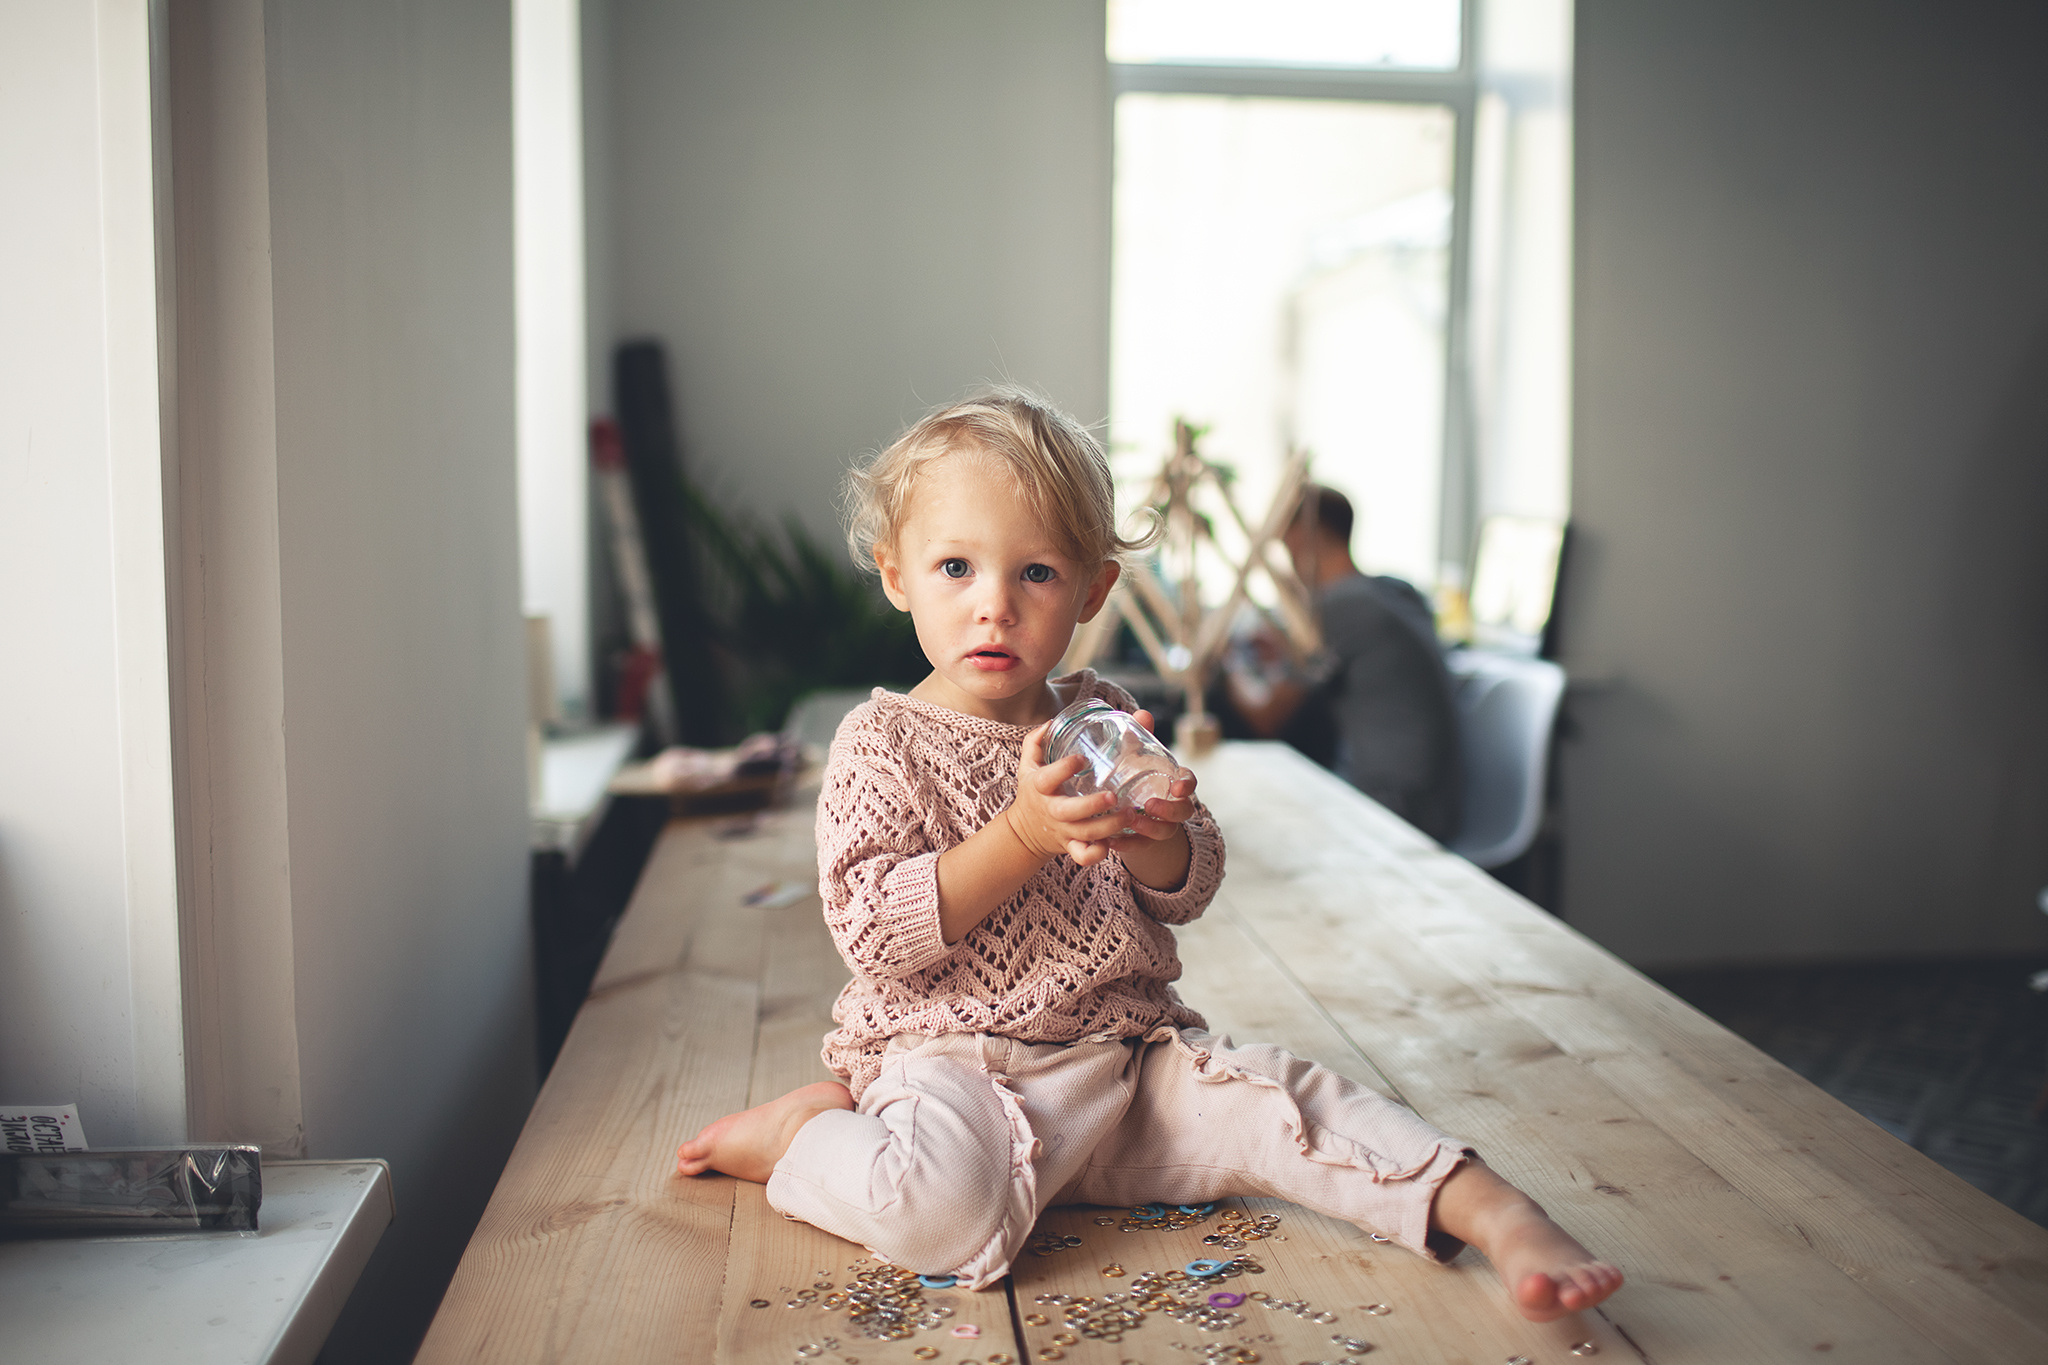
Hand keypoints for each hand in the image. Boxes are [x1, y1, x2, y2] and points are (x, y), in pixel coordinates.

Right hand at [1004, 722, 1147, 867]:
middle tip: (1115, 795)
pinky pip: (1084, 856)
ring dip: (1109, 826)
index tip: (1081, 759)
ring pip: (1086, 834)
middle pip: (1070, 812)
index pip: (1047, 778)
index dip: (1063, 769)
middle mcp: (1052, 811)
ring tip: (1131, 814)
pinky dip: (1099, 853)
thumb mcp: (1028, 764)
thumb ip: (1036, 741)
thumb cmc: (1033, 791)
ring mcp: (1063, 831)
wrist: (1025, 832)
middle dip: (1093, 805)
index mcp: (1040, 788)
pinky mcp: (1071, 846)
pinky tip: (1117, 841)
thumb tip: (1051, 722)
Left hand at [1099, 708, 1197, 859]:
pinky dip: (1128, 846)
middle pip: (1183, 812)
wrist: (1128, 808)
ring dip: (1150, 828)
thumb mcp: (1137, 756)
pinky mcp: (1144, 842)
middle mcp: (1172, 806)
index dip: (1187, 785)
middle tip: (1150, 804)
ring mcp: (1160, 826)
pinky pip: (1141, 848)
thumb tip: (1142, 714)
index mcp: (1174, 783)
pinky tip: (1113, 842)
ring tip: (1131, 821)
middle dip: (1170, 810)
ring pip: (1164, 832)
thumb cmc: (1136, 775)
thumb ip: (1140, 737)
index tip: (1178, 786)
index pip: (1189, 782)